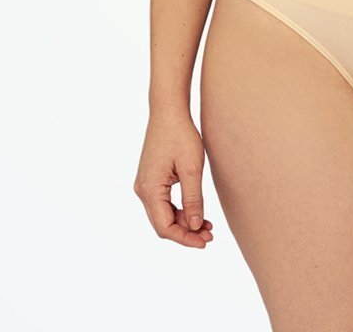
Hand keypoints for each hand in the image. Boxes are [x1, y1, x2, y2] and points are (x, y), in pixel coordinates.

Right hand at [134, 109, 214, 247]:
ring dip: (184, 221)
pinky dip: (179, 209)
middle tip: (210, 235)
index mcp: (149, 189)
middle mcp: (142, 190)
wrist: (168, 110)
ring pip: (163, 214)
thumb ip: (193, 199)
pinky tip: (196, 212)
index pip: (165, 226)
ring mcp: (145, 184)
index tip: (204, 242)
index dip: (185, 238)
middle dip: (186, 232)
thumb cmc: (181, 135)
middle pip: (162, 223)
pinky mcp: (151, 179)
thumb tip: (196, 226)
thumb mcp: (192, 168)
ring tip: (207, 226)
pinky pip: (163, 203)